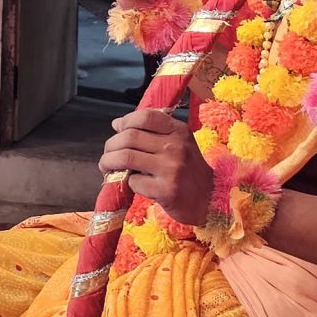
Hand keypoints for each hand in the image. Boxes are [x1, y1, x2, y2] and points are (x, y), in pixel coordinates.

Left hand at [98, 106, 211, 225]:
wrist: (210, 199)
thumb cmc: (189, 170)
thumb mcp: (179, 143)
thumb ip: (151, 132)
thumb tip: (117, 124)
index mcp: (179, 131)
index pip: (145, 117)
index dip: (125, 121)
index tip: (118, 130)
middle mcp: (176, 147)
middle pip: (129, 137)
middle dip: (111, 145)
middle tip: (108, 154)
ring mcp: (171, 169)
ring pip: (126, 158)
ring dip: (109, 162)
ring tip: (106, 166)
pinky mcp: (166, 190)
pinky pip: (134, 181)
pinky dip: (128, 182)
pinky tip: (133, 184)